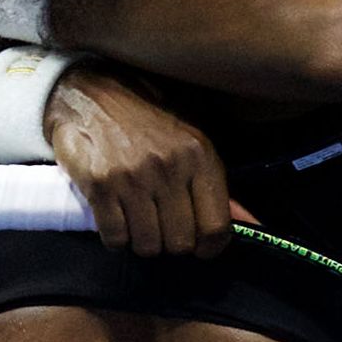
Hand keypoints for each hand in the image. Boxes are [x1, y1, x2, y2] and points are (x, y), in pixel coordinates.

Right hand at [48, 65, 240, 256]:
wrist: (92, 93)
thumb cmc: (147, 121)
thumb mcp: (191, 142)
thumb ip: (215, 185)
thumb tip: (249, 223)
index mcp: (199, 155)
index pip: (215, 226)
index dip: (209, 248)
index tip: (200, 248)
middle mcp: (169, 167)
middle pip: (180, 242)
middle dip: (172, 244)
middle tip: (162, 228)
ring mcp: (133, 177)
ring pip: (147, 245)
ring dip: (143, 242)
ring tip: (138, 222)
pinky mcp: (100, 185)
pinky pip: (115, 238)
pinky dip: (116, 238)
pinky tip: (116, 220)